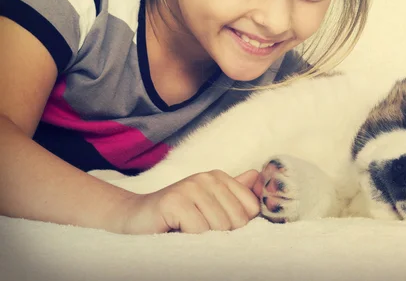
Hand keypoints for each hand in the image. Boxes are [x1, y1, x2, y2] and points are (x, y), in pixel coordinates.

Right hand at [119, 170, 260, 233]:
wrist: (134, 217)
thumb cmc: (176, 215)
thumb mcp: (209, 205)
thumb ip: (234, 193)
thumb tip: (259, 177)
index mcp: (220, 177)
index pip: (251, 209)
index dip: (238, 227)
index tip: (217, 228)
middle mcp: (207, 177)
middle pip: (237, 221)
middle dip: (221, 236)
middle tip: (199, 232)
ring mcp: (190, 186)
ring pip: (219, 228)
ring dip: (204, 240)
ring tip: (187, 232)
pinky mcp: (174, 200)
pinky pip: (198, 231)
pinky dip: (189, 240)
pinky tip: (176, 231)